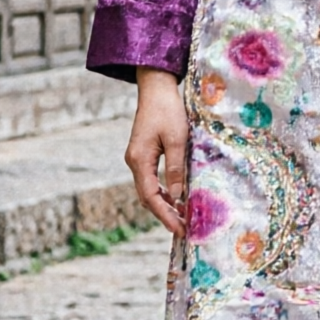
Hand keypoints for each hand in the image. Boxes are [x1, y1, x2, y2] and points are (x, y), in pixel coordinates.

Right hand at [126, 68, 190, 238]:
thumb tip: (179, 195)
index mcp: (139, 160)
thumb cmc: (167, 111)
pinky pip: (152, 180)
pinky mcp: (144, 155)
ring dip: (165, 204)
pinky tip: (178, 198)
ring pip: (150, 190)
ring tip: (183, 218)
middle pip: (148, 197)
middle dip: (165, 214)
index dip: (165, 214)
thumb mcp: (177, 139)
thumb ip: (177, 167)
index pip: (151, 196)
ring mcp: (138, 159)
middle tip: (184, 230)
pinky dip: (165, 191)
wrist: (156, 90)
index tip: (179, 229)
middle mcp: (135, 162)